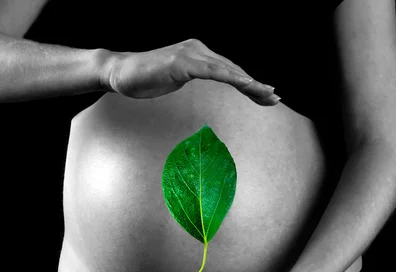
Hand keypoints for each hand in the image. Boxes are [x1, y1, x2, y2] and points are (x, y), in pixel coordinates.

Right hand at [101, 38, 279, 105]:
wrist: (120, 72)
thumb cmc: (145, 78)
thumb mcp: (175, 79)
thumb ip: (192, 77)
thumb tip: (203, 82)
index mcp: (198, 54)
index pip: (229, 71)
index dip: (249, 85)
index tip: (265, 98)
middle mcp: (198, 49)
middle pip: (233, 70)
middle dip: (256, 86)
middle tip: (275, 98)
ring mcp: (190, 54)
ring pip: (227, 70)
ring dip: (250, 84)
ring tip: (267, 94)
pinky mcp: (182, 62)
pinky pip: (212, 71)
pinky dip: (231, 77)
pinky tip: (246, 84)